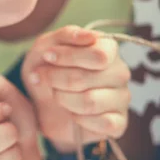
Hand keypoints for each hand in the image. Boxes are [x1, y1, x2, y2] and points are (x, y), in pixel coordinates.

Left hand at [21, 26, 130, 151]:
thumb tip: (90, 36)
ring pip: (90, 101)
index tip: (47, 56)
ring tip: (55, 95)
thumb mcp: (46, 47)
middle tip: (41, 77)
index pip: (98, 54)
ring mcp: (121, 98)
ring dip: (63, 99)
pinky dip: (78, 119)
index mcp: (108, 49)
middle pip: (87, 78)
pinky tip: (71, 114)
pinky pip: (102, 123)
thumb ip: (67, 35)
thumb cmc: (47, 70)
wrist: (39, 103)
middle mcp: (119, 72)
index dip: (68, 56)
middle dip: (56, 78)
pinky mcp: (118, 123)